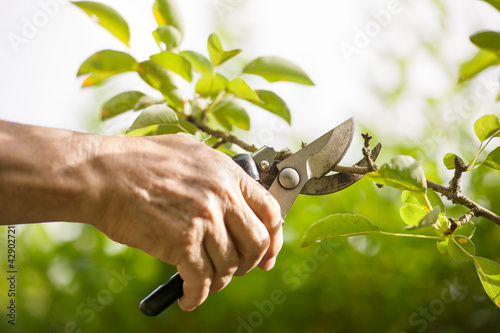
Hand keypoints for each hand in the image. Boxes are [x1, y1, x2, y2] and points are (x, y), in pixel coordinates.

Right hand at [92, 134, 282, 310]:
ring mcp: (204, 220)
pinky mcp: (182, 243)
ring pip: (229, 265)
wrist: (103, 174)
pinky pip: (201, 280)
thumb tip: (234, 191)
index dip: (274, 238)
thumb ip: (217, 172)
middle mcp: (223, 197)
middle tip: (238, 269)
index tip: (268, 254)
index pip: (270, 211)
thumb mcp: (190, 151)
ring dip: (220, 280)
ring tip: (206, 281)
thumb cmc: (140, 160)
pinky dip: (197, 296)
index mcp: (228, 174)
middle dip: (250, 263)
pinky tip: (189, 298)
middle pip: (257, 243)